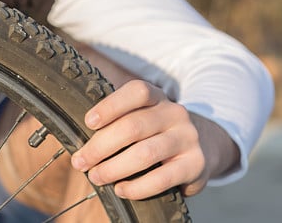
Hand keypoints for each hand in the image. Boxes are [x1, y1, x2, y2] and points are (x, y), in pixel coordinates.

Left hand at [70, 79, 238, 198]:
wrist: (202, 147)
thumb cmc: (155, 132)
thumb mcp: (141, 117)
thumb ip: (117, 122)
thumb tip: (79, 143)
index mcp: (157, 97)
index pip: (136, 92)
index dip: (110, 106)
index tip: (88, 122)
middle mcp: (174, 113)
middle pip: (133, 126)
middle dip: (100, 146)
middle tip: (80, 162)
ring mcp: (187, 138)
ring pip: (145, 153)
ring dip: (113, 168)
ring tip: (95, 177)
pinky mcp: (196, 164)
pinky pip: (162, 178)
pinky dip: (137, 187)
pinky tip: (121, 190)